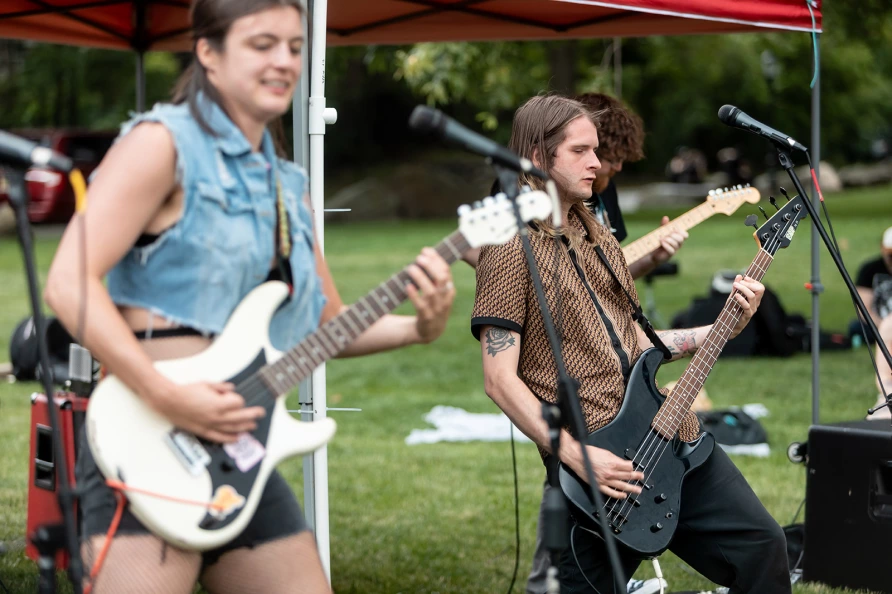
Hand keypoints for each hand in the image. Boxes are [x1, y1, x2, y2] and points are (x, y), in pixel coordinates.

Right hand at [151, 381, 265, 442]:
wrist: (169, 400)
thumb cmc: (186, 391)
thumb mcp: (206, 384)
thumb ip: (221, 387)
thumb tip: (231, 388)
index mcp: (217, 403)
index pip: (238, 402)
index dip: (238, 399)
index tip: (235, 397)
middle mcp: (215, 416)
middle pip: (240, 417)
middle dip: (252, 414)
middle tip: (261, 412)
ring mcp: (210, 425)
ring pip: (232, 428)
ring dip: (245, 427)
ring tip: (253, 425)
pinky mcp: (203, 431)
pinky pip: (219, 437)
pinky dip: (230, 438)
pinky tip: (237, 437)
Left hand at [406, 247, 455, 343]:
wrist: (430, 331)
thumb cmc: (432, 305)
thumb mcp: (438, 292)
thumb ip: (434, 276)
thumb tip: (425, 254)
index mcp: (449, 289)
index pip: (446, 271)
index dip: (436, 259)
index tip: (425, 250)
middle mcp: (445, 298)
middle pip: (441, 279)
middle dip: (431, 266)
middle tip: (418, 258)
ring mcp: (437, 309)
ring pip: (431, 291)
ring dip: (420, 278)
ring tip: (410, 268)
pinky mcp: (427, 318)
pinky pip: (421, 305)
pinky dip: (414, 295)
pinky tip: (407, 286)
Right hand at [563, 441, 643, 498]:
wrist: (577, 457)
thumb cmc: (589, 453)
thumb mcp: (605, 452)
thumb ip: (615, 458)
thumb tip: (623, 462)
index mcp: (612, 463)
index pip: (628, 467)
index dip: (632, 467)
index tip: (635, 468)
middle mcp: (610, 472)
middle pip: (627, 476)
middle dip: (636, 477)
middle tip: (642, 477)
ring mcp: (605, 480)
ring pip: (621, 485)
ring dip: (631, 488)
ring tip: (638, 490)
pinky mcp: (599, 485)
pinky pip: (610, 492)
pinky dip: (618, 495)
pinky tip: (623, 496)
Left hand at [650, 216, 687, 266]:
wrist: (651, 252)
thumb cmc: (658, 241)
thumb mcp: (661, 232)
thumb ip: (664, 226)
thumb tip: (665, 217)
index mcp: (678, 238)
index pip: (685, 235)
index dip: (681, 231)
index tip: (674, 229)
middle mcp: (678, 244)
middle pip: (681, 239)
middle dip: (674, 235)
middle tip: (667, 234)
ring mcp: (674, 250)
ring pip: (676, 244)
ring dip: (669, 239)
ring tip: (662, 238)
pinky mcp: (669, 255)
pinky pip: (671, 250)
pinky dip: (667, 245)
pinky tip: (662, 242)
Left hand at [729, 275, 764, 337]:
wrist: (729, 326)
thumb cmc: (732, 311)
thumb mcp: (733, 297)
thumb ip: (736, 288)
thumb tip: (739, 276)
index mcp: (754, 299)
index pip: (760, 287)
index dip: (753, 281)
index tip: (745, 278)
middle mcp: (756, 303)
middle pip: (760, 289)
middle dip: (749, 283)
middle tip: (738, 283)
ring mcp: (752, 309)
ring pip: (753, 296)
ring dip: (743, 288)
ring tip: (735, 285)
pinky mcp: (747, 315)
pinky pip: (746, 306)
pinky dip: (741, 299)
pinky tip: (735, 295)